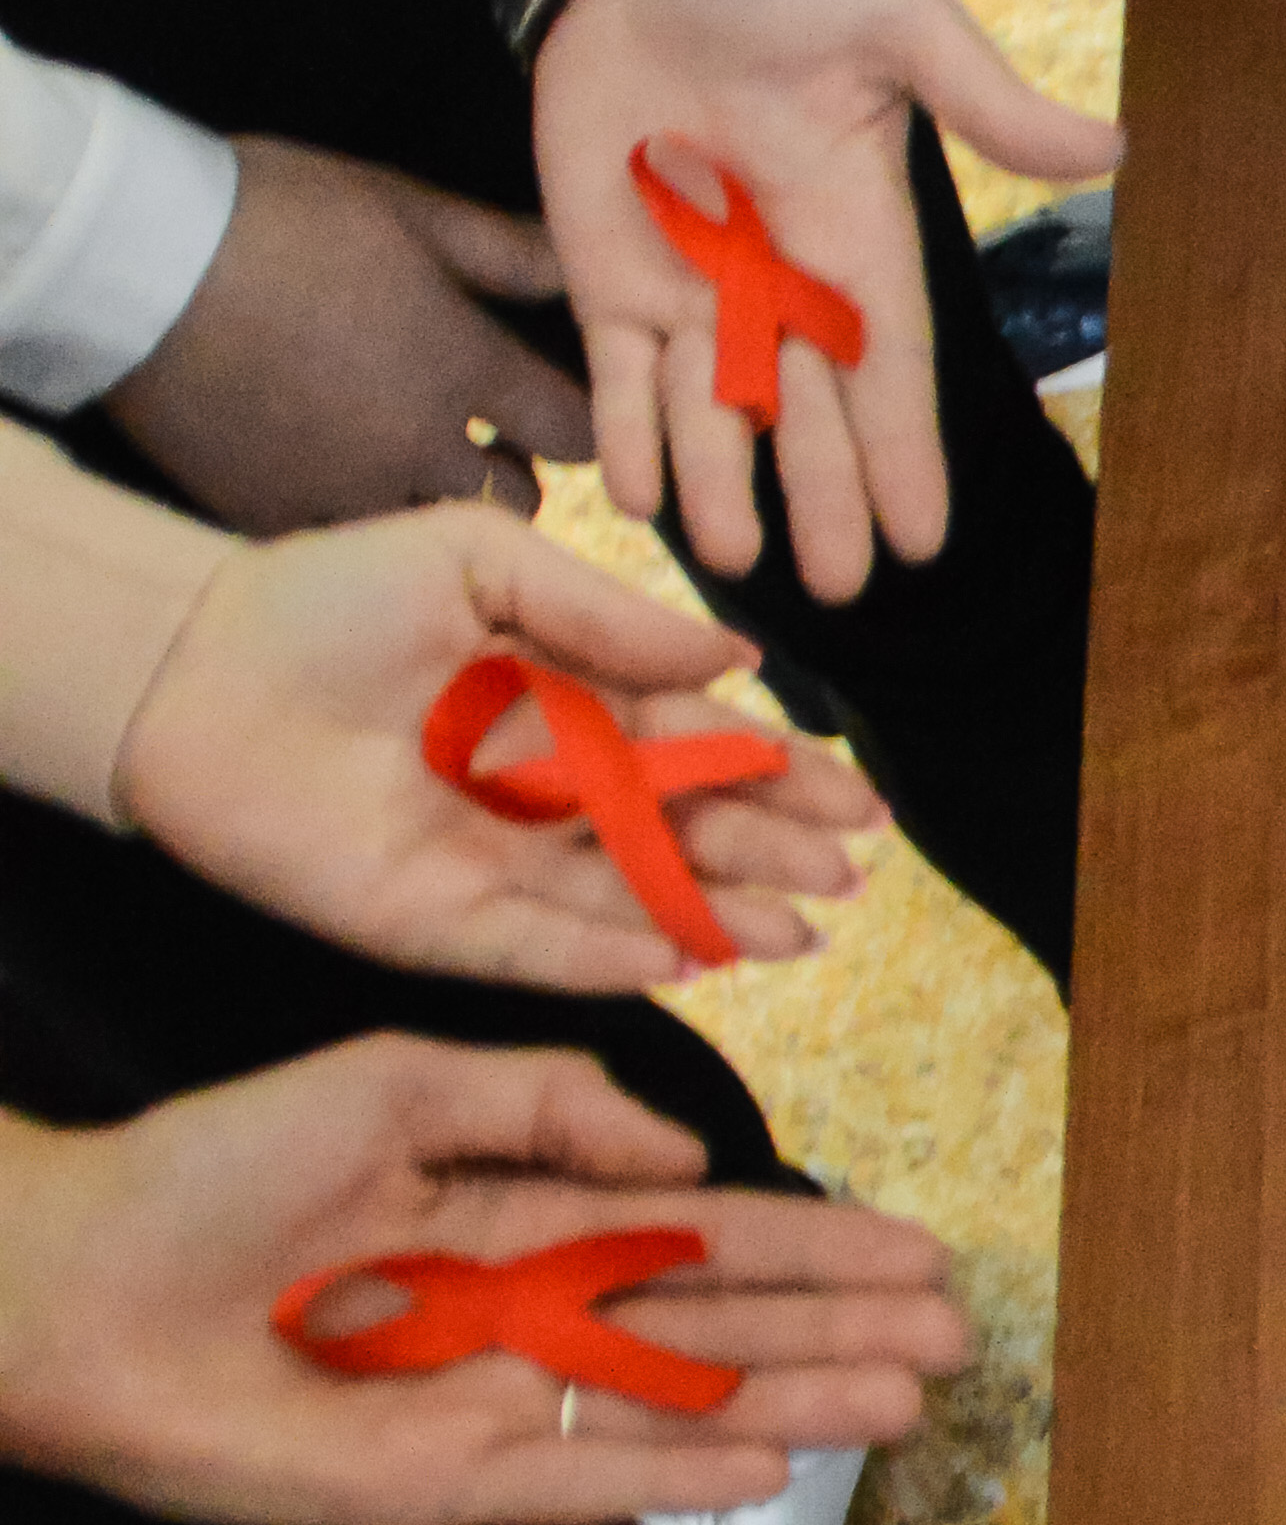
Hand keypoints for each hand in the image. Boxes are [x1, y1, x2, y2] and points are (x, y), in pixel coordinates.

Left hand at [0, 1033, 968, 1524]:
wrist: (73, 1286)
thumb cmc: (211, 1170)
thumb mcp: (393, 1081)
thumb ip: (546, 1102)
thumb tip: (682, 1150)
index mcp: (519, 1220)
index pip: (701, 1235)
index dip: (811, 1241)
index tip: (915, 1248)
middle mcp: (524, 1320)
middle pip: (719, 1329)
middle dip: (838, 1329)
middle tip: (955, 1338)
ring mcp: (491, 1408)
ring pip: (676, 1407)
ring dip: (795, 1402)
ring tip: (907, 1397)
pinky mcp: (439, 1489)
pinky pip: (581, 1482)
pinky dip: (674, 1477)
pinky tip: (772, 1467)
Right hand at [103, 139, 586, 532]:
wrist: (137, 263)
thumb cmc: (274, 217)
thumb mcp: (405, 209)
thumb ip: (506, 249)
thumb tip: (588, 266)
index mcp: (461, 364)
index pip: (578, 430)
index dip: (584, 420)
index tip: (562, 408)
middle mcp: (416, 446)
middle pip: (518, 501)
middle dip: (516, 474)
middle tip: (488, 443)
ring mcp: (344, 492)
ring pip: (434, 535)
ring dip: (440, 507)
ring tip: (409, 462)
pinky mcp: (275, 519)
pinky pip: (349, 546)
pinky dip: (359, 523)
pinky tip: (338, 479)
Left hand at [113, 505, 881, 988]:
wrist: (191, 665)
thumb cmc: (327, 596)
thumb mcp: (479, 563)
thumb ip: (607, 616)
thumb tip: (734, 659)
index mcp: (566, 708)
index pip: (696, 751)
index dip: (778, 776)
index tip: (855, 801)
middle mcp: (545, 796)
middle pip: (681, 836)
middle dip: (770, 857)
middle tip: (852, 877)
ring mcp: (496, 866)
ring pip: (629, 904)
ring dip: (716, 921)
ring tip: (800, 934)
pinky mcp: (437, 925)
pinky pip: (539, 953)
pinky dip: (609, 961)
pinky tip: (684, 961)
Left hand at [531, 0, 1113, 600]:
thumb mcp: (896, 21)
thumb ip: (985, 98)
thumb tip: (1111, 149)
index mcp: (860, 234)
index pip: (892, 367)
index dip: (906, 453)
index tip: (923, 538)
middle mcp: (780, 281)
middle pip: (810, 415)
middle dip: (825, 499)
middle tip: (840, 590)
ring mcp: (689, 285)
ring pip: (711, 413)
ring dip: (722, 486)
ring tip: (734, 558)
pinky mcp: (604, 273)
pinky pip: (615, 376)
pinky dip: (623, 434)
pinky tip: (633, 497)